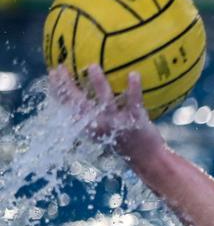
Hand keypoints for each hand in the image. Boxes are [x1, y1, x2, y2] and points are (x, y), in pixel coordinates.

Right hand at [49, 64, 164, 164]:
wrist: (148, 159)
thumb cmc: (125, 140)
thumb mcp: (105, 130)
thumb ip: (94, 114)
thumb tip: (85, 93)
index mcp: (90, 127)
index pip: (69, 107)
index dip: (58, 91)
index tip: (52, 73)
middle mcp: (100, 125)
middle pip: (79, 103)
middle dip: (67, 85)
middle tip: (61, 67)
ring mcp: (118, 122)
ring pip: (106, 101)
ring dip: (98, 83)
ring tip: (93, 66)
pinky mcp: (136, 120)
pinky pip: (134, 101)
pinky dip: (134, 88)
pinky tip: (134, 74)